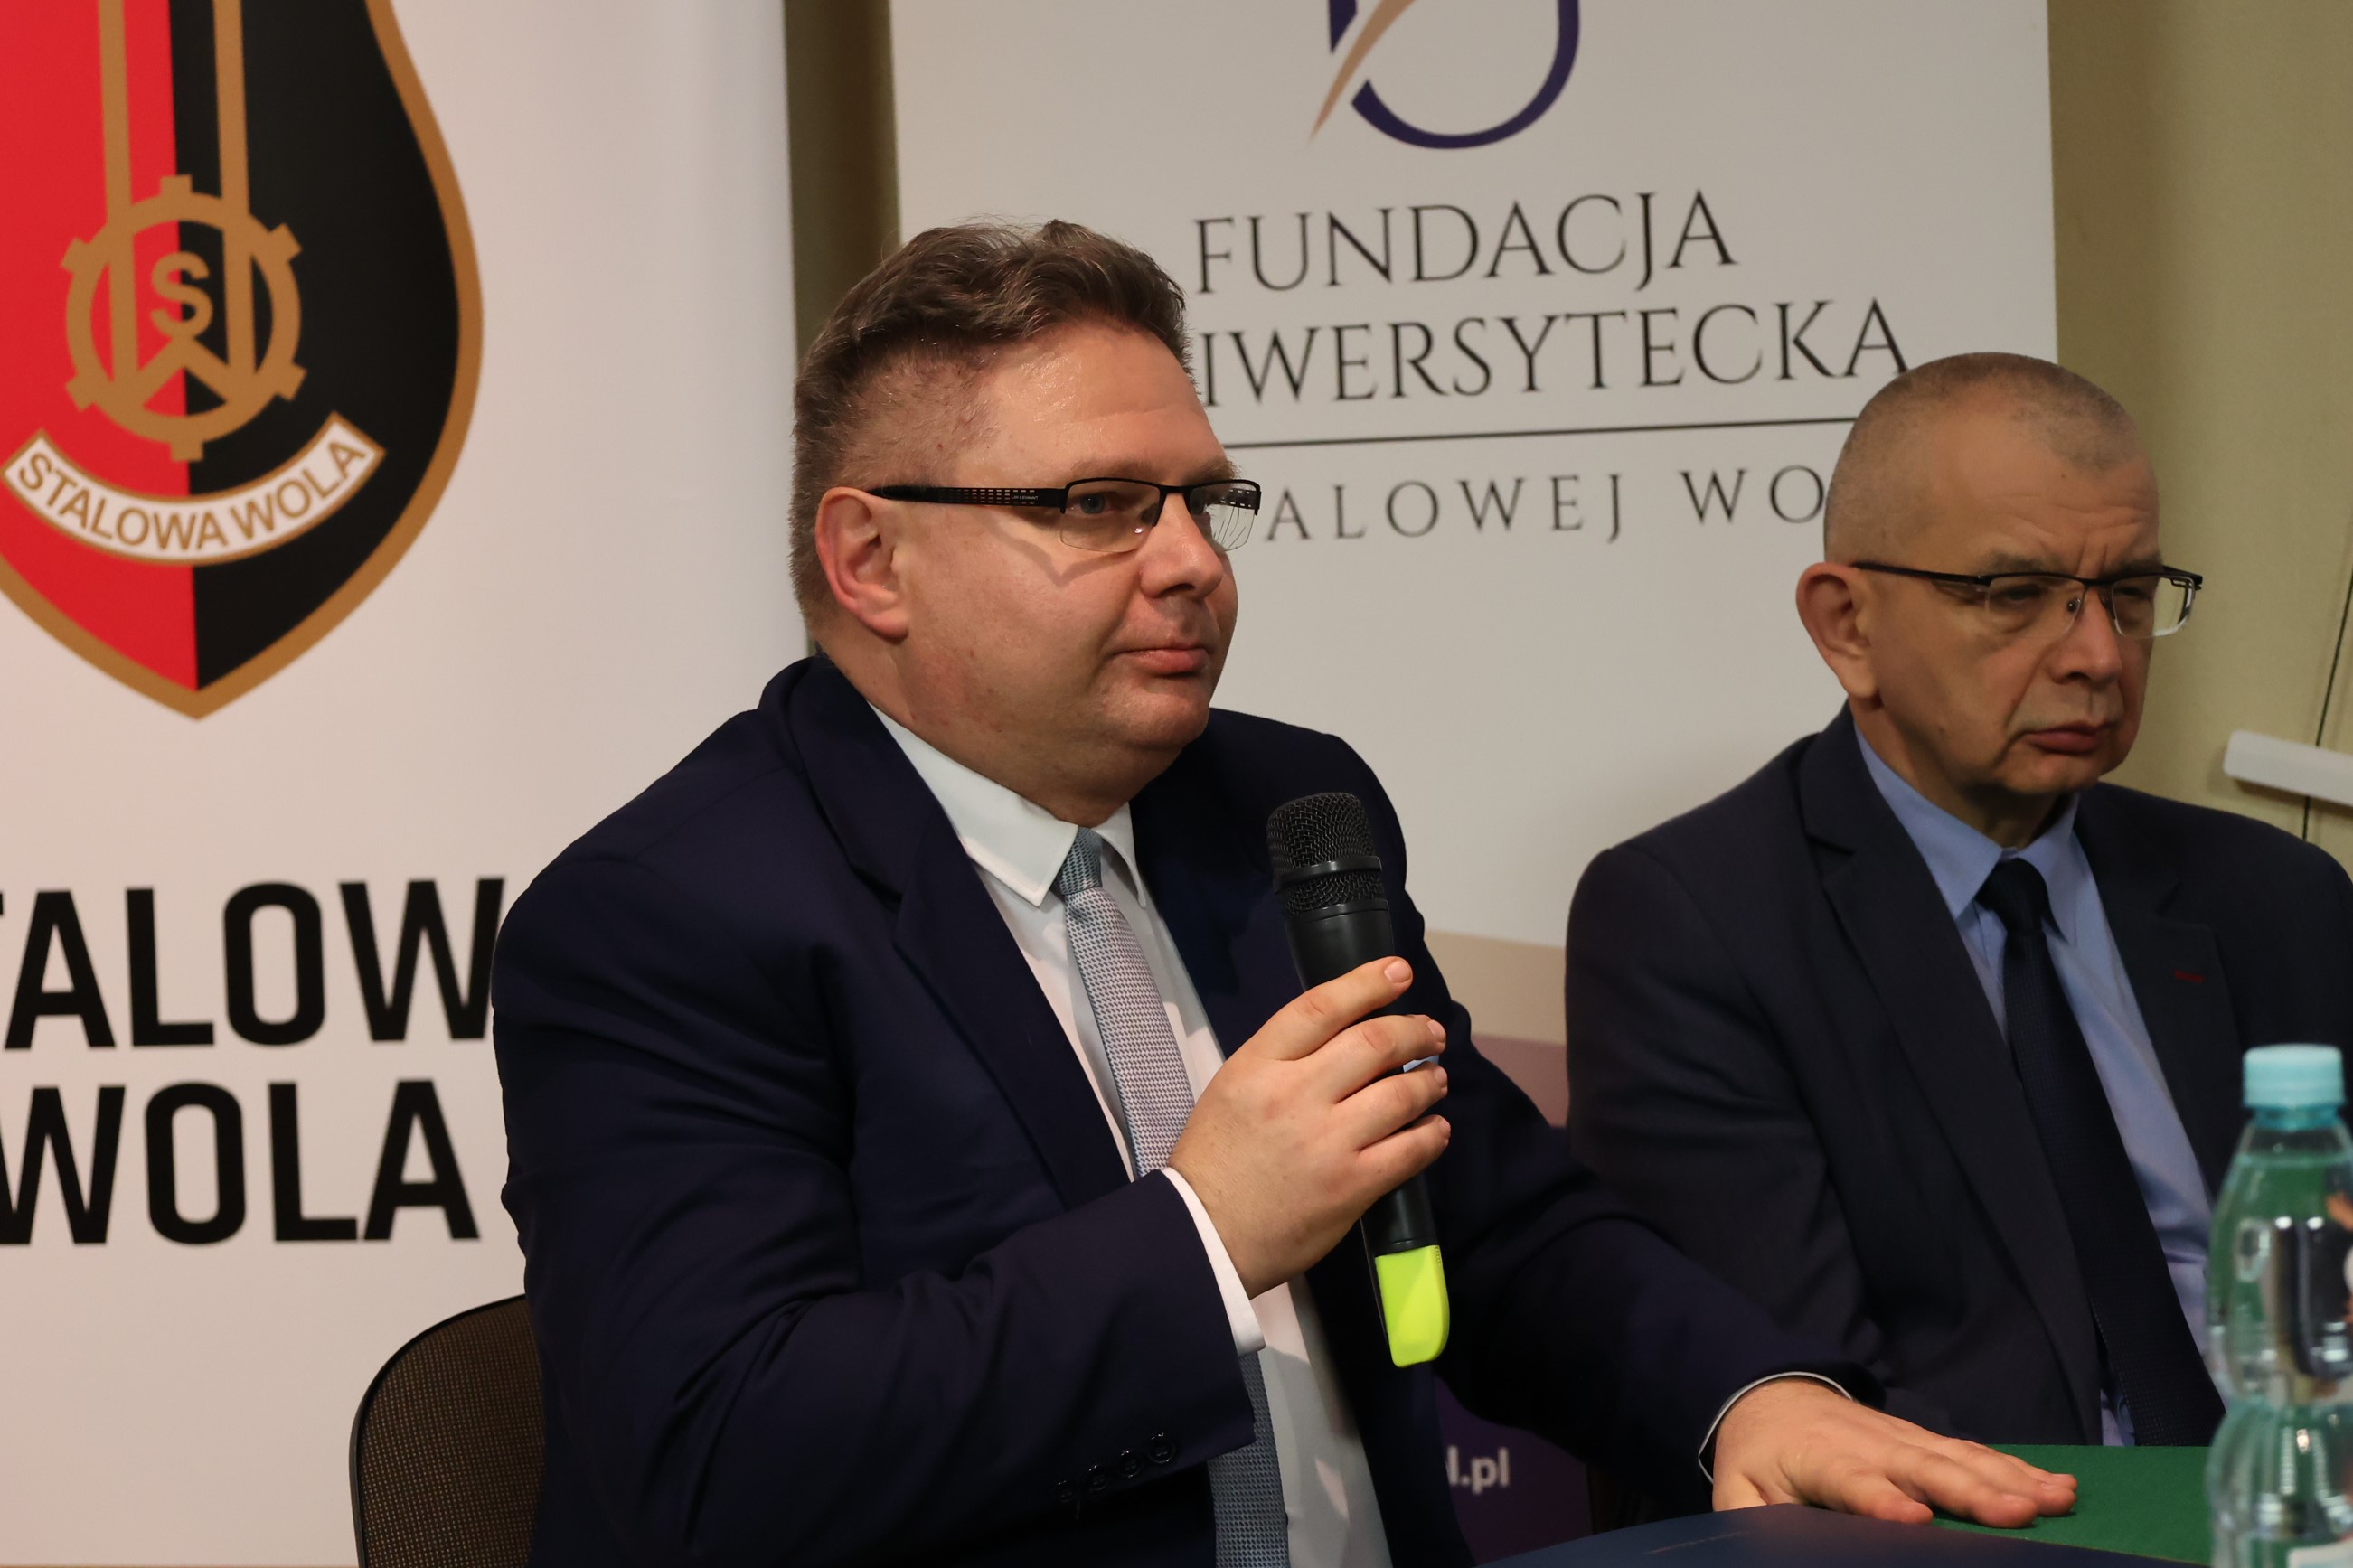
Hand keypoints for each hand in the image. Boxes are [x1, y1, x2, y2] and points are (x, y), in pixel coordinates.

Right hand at [1170, 957, 1449, 1296]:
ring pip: (1400, 1093)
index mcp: (1258, 1066)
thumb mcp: (1233, 1088)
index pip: (1321, 1008)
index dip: (1366, 983)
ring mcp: (1327, 1142)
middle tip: (1431, 1034)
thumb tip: (1343, 1037)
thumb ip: (1282, 1060)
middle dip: (1414, 1031)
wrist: (1205, 1234)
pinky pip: (1409, 1150)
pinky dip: (1431, 1134)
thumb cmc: (1215, 1161)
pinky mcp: (1351, 1186)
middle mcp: (1295, 1096)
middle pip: (1373, 1043)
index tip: (1397, 971)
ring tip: (1435, 1079)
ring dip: (1429, 1081)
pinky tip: (1435, 1129)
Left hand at [1712, 1379, 2076, 1526]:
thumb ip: (1752, 1521)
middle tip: (2019, 1515)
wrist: (1772, 1393)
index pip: (1853, 1482)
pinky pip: (1975, 1453)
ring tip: (2056, 1499)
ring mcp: (1904, 1438)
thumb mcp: (1738, 1490)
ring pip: (1962, 1458)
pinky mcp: (1926, 1439)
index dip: (1882, 1500)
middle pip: (1925, 1468)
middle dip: (1973, 1492)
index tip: (1914, 1519)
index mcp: (1820, 1460)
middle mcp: (1871, 1445)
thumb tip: (1763, 1553)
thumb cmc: (1758, 1457)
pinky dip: (2017, 1468)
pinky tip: (2056, 1484)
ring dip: (2011, 1478)